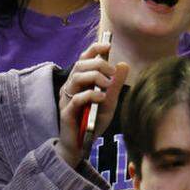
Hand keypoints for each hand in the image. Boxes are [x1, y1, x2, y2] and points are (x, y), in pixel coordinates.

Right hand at [54, 40, 129, 167]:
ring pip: (76, 78)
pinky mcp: (66, 112)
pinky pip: (76, 98)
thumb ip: (116, 84)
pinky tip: (101, 97)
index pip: (83, 59)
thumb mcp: (110, 101)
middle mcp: (71, 87)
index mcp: (80, 81)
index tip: (108, 45)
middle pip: (80, 65)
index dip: (94, 49)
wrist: (82, 143)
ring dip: (94, 77)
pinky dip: (90, 95)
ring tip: (107, 85)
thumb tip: (123, 64)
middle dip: (98, 64)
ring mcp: (67, 99)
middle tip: (111, 72)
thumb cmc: (93, 120)